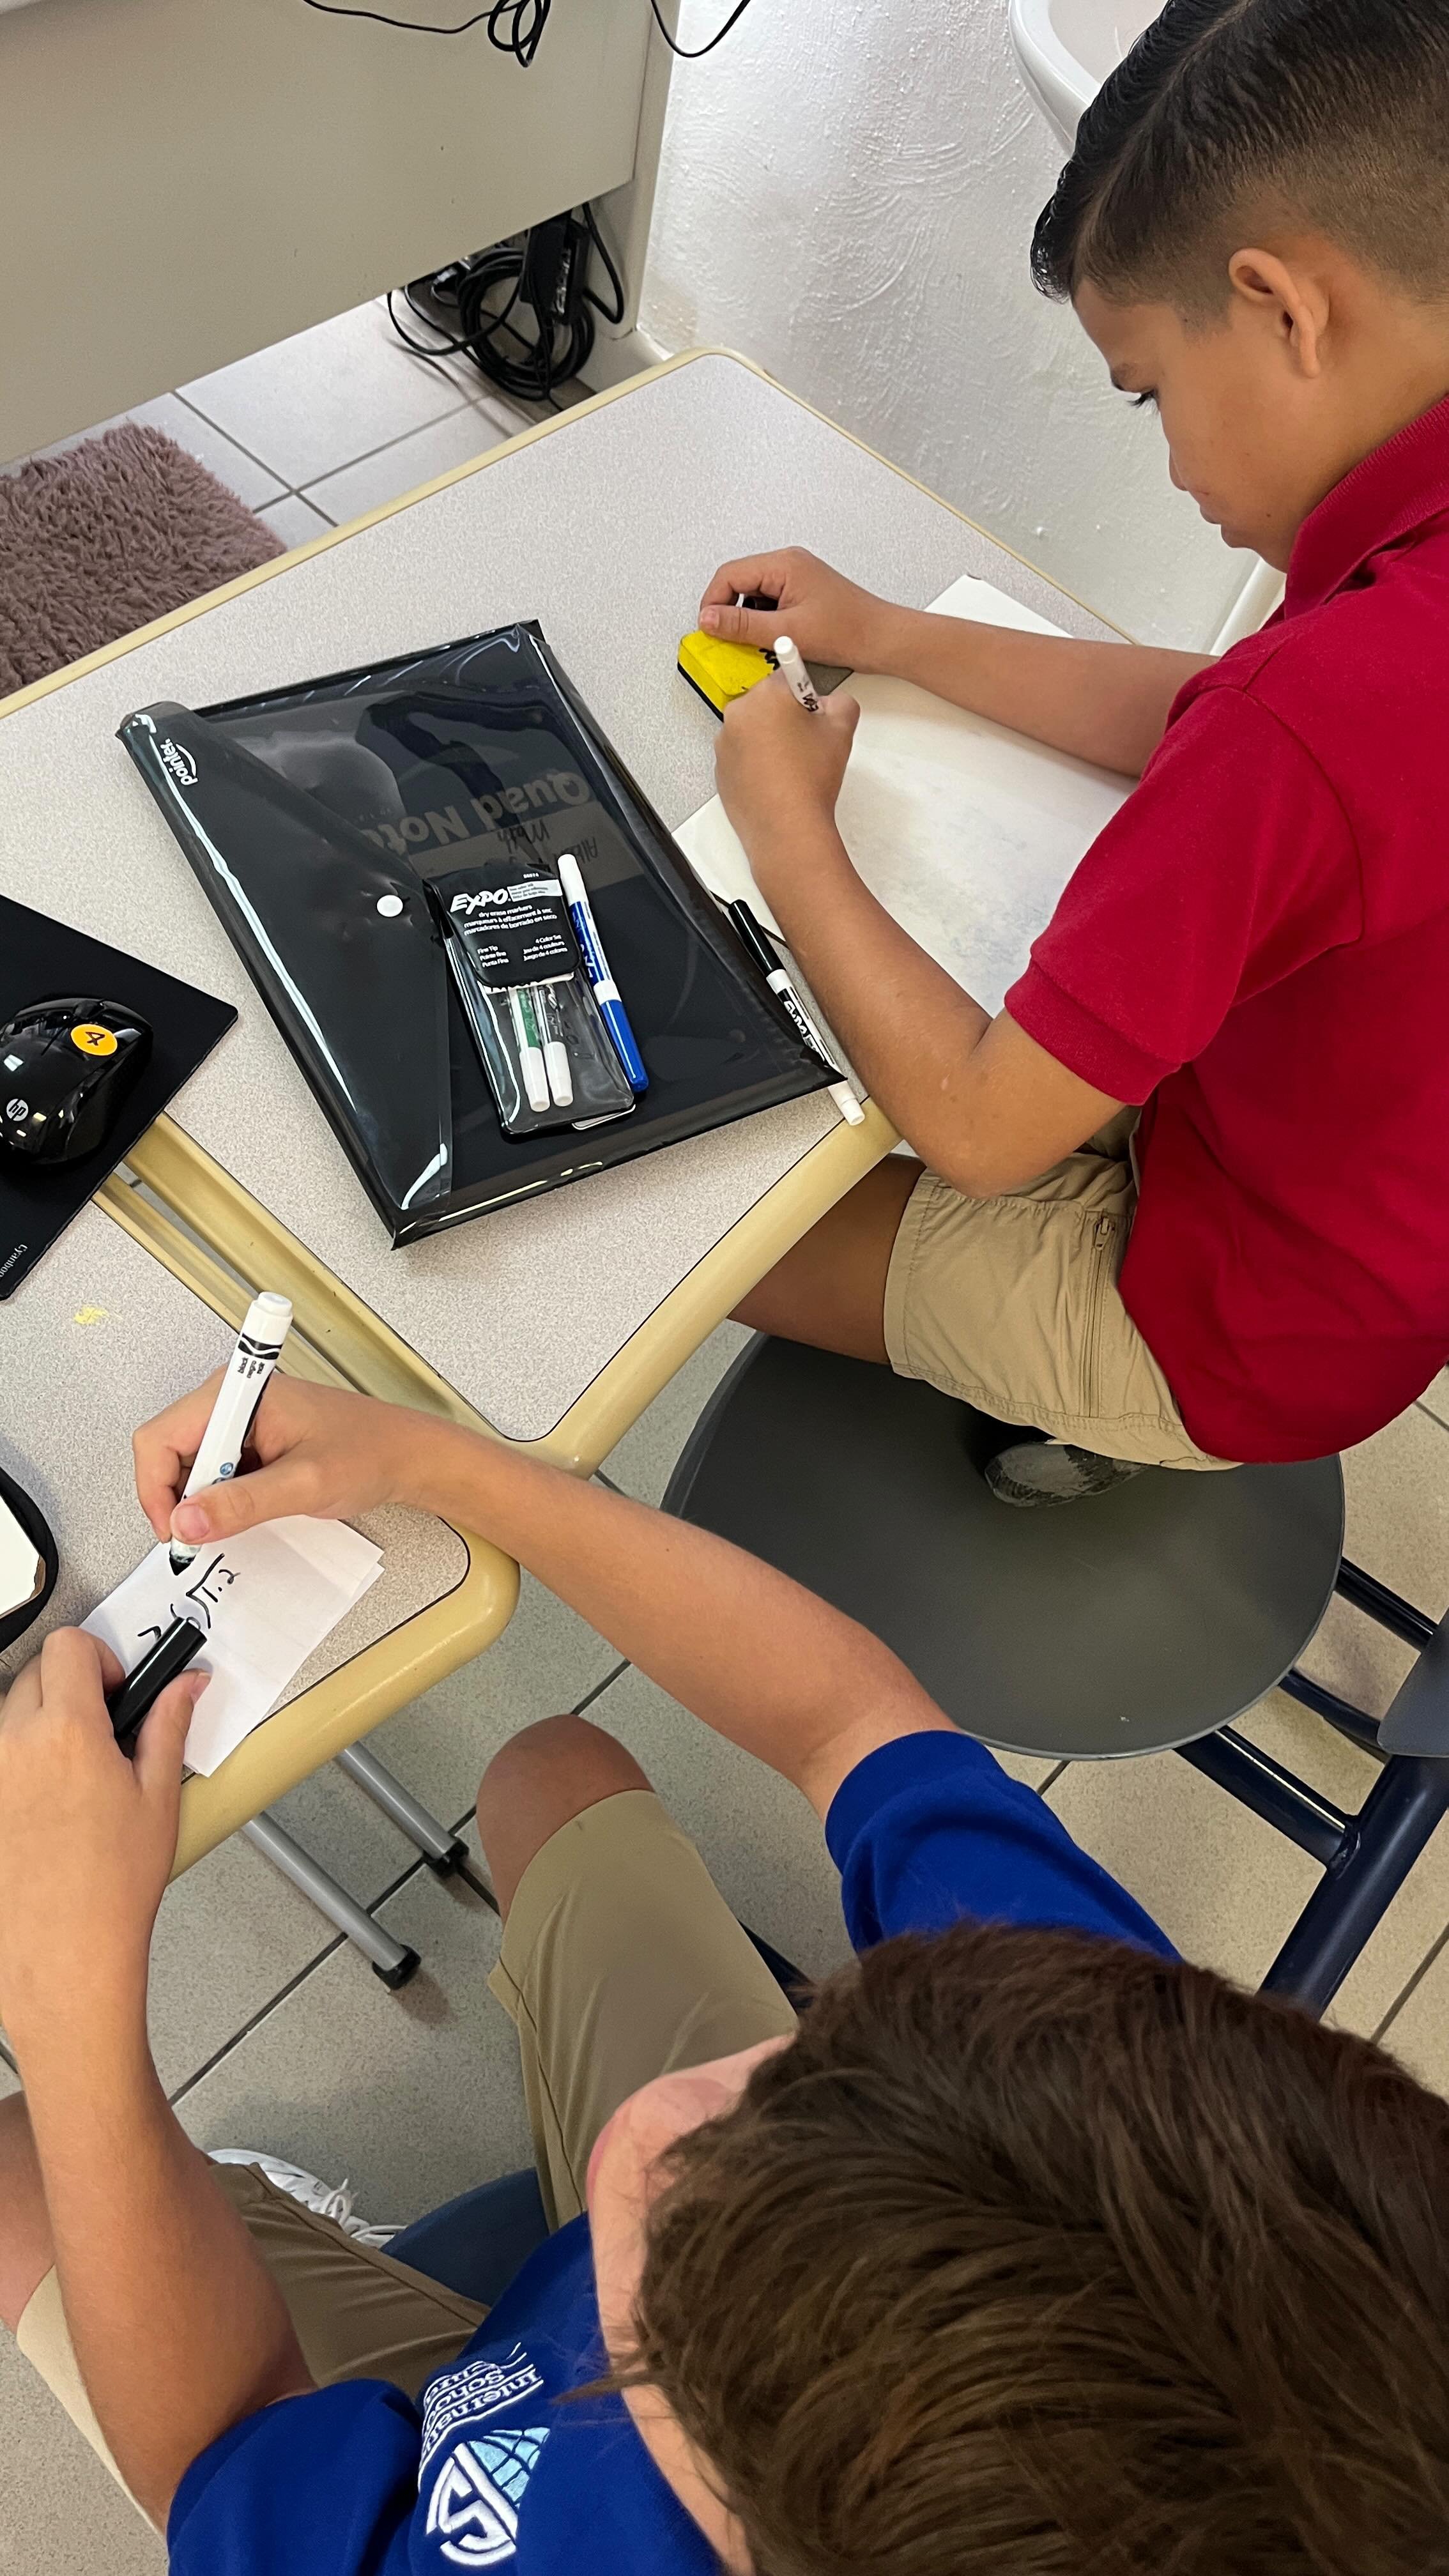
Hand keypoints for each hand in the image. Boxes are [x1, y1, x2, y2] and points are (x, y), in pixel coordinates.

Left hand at [0, 1629, 204, 2048]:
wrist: (65, 1956)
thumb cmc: (112, 1889)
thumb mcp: (159, 1797)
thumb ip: (169, 1725)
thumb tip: (185, 1685)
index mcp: (68, 1733)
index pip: (69, 1647)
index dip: (99, 1659)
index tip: (114, 1689)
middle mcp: (15, 1746)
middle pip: (35, 1674)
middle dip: (70, 1690)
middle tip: (100, 1732)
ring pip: (9, 1717)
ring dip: (38, 1727)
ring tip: (72, 1777)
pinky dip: (17, 1768)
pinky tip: (44, 1809)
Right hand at [134, 1373, 433, 1551]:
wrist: (403, 1455)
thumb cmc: (368, 1452)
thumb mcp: (303, 1484)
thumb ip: (243, 1503)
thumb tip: (188, 1521)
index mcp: (238, 1393)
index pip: (159, 1438)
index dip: (156, 1489)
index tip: (175, 1529)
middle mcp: (231, 1398)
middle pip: (166, 1452)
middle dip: (178, 1499)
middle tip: (202, 1534)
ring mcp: (237, 1418)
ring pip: (185, 1466)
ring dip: (199, 1501)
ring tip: (233, 1520)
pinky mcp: (247, 1438)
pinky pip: (210, 1471)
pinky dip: (217, 1499)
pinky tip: (245, 1509)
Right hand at [698, 547, 900, 672]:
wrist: (881, 639)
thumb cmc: (848, 630)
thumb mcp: (786, 632)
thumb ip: (742, 625)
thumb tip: (709, 619)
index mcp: (783, 564)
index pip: (729, 574)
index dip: (712, 602)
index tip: (708, 628)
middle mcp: (788, 565)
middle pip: (738, 582)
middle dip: (728, 612)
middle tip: (726, 638)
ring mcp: (795, 579)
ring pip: (752, 595)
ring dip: (747, 620)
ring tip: (756, 643)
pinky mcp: (800, 594)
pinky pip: (769, 604)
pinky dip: (763, 623)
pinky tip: (773, 641)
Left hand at [714, 675, 859, 900]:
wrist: (788, 828)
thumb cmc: (811, 779)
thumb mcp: (842, 729)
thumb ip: (841, 703)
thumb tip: (832, 704)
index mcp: (766, 695)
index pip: (786, 676)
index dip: (805, 694)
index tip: (811, 709)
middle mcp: (738, 715)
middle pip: (766, 703)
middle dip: (786, 717)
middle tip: (807, 743)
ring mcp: (724, 745)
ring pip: (753, 731)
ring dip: (770, 740)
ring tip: (793, 767)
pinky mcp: (721, 772)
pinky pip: (742, 758)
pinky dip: (757, 764)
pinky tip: (778, 782)